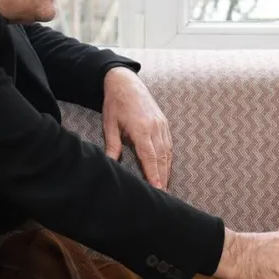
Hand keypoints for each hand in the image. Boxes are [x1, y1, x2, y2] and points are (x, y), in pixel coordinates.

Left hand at [103, 67, 171, 188]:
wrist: (126, 83)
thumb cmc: (115, 104)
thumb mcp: (109, 125)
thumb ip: (112, 146)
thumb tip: (111, 165)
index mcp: (141, 128)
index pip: (150, 157)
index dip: (154, 174)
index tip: (158, 189)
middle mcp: (155, 128)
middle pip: (162, 158)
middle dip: (163, 178)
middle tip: (163, 196)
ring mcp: (162, 125)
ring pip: (168, 153)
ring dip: (167, 171)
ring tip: (165, 188)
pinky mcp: (164, 124)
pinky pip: (169, 145)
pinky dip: (168, 159)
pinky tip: (166, 170)